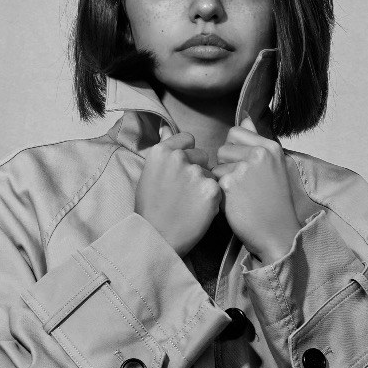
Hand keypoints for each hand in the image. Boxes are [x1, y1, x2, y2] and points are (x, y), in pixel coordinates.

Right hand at [136, 127, 222, 255]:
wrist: (156, 239)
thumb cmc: (150, 209)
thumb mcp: (148, 174)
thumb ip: (163, 151)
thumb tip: (166, 128)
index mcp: (161, 151)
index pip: (188, 138)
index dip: (188, 154)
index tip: (182, 169)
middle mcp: (178, 157)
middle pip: (202, 155)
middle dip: (198, 169)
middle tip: (185, 191)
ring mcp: (196, 173)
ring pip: (211, 173)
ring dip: (206, 185)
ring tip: (190, 203)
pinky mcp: (211, 190)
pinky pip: (219, 188)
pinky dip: (213, 199)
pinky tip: (199, 210)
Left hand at [212, 119, 300, 262]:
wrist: (277, 232)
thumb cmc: (273, 201)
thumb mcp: (272, 165)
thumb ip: (256, 139)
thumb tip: (245, 115)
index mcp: (270, 146)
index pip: (235, 132)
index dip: (234, 150)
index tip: (245, 168)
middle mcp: (258, 153)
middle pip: (222, 148)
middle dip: (226, 166)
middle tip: (244, 185)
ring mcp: (244, 168)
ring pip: (216, 166)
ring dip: (221, 181)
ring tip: (240, 196)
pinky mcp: (229, 184)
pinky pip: (212, 182)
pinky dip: (219, 194)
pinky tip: (234, 204)